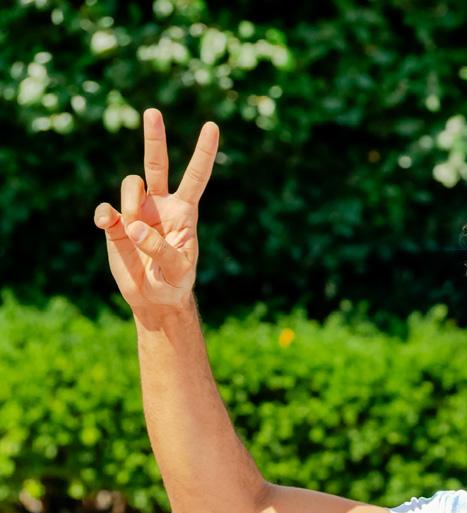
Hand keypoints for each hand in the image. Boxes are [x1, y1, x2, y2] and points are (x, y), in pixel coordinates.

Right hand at [93, 108, 218, 312]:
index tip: (212, 126)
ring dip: (132, 203)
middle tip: (153, 112)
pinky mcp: (116, 224)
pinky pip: (107, 210)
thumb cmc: (174, 282)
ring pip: (131, 185)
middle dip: (155, 137)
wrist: (154, 297)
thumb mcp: (176, 270)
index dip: (203, 152)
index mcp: (184, 212)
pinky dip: (105, 216)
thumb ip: (160, 249)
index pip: (196, 177)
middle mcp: (160, 204)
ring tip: (135, 235)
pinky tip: (107, 225)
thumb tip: (133, 225)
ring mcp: (136, 211)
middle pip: (157, 164)